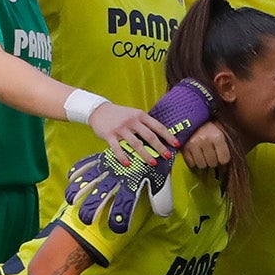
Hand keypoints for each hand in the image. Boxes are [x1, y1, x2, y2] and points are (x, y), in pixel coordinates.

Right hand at [67, 78, 217, 229]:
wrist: (98, 110)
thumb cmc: (119, 114)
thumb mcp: (133, 114)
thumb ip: (144, 123)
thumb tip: (159, 137)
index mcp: (140, 115)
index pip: (157, 126)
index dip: (167, 136)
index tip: (176, 144)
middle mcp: (132, 121)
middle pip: (149, 136)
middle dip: (159, 147)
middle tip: (167, 156)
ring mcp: (120, 128)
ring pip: (135, 143)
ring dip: (145, 154)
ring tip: (152, 163)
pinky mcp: (109, 135)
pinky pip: (117, 148)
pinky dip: (123, 157)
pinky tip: (128, 164)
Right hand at [182, 119, 230, 170]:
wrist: (189, 117)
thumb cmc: (207, 125)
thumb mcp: (220, 129)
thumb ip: (226, 143)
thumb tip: (228, 160)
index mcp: (217, 136)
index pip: (224, 159)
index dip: (223, 159)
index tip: (221, 156)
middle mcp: (205, 140)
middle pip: (213, 163)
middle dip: (213, 161)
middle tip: (211, 154)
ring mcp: (193, 144)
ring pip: (201, 165)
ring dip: (203, 162)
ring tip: (202, 154)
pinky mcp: (184, 148)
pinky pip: (190, 163)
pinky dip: (193, 161)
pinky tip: (195, 154)